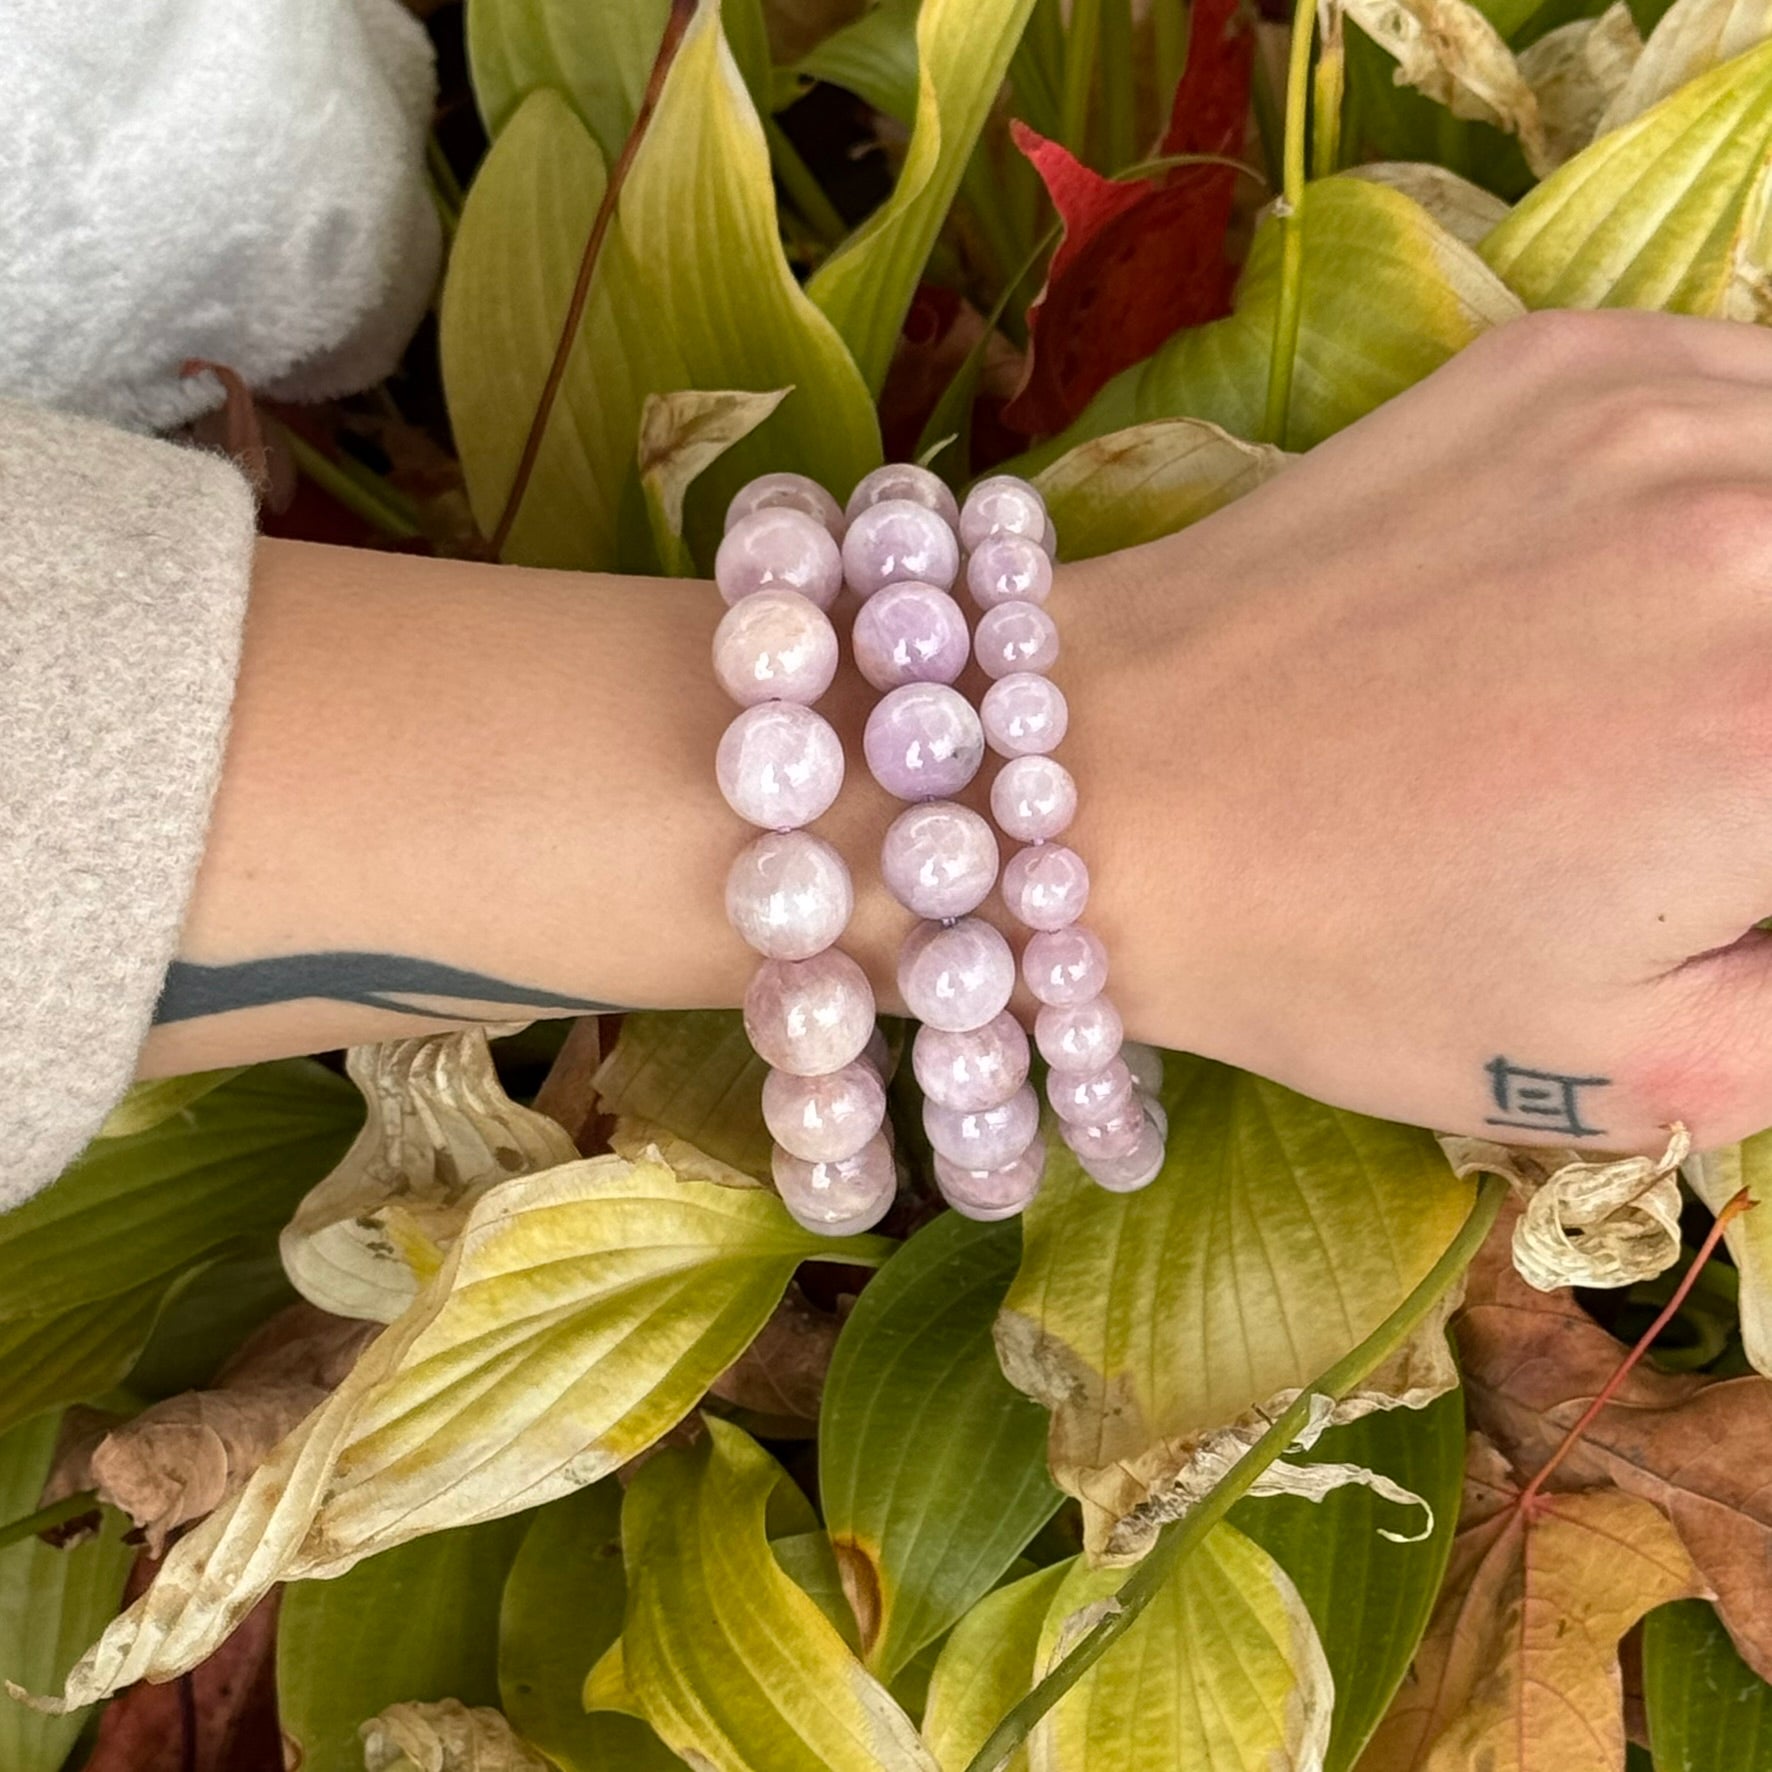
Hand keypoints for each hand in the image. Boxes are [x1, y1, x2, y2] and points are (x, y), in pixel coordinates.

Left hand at [1074, 308, 1771, 1152]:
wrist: (1112, 785)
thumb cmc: (1339, 953)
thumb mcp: (1629, 1068)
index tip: (1740, 847)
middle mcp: (1758, 532)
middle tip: (1716, 774)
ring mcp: (1660, 411)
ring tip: (1689, 695)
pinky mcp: (1567, 359)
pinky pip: (1762, 395)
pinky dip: (1764, 486)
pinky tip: (1687, 570)